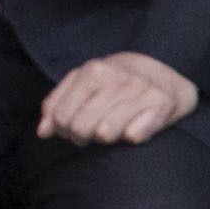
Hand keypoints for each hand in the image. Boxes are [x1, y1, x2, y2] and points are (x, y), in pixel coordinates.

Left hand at [36, 51, 199, 145]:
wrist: (166, 72)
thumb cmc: (116, 82)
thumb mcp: (83, 83)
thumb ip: (57, 104)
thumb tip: (43, 133)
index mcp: (93, 70)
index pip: (62, 116)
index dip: (62, 130)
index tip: (71, 129)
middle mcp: (117, 79)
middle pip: (81, 127)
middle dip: (82, 137)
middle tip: (91, 133)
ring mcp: (141, 91)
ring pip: (105, 134)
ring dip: (106, 138)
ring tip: (111, 129)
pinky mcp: (162, 105)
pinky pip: (134, 136)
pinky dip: (132, 136)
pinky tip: (134, 126)